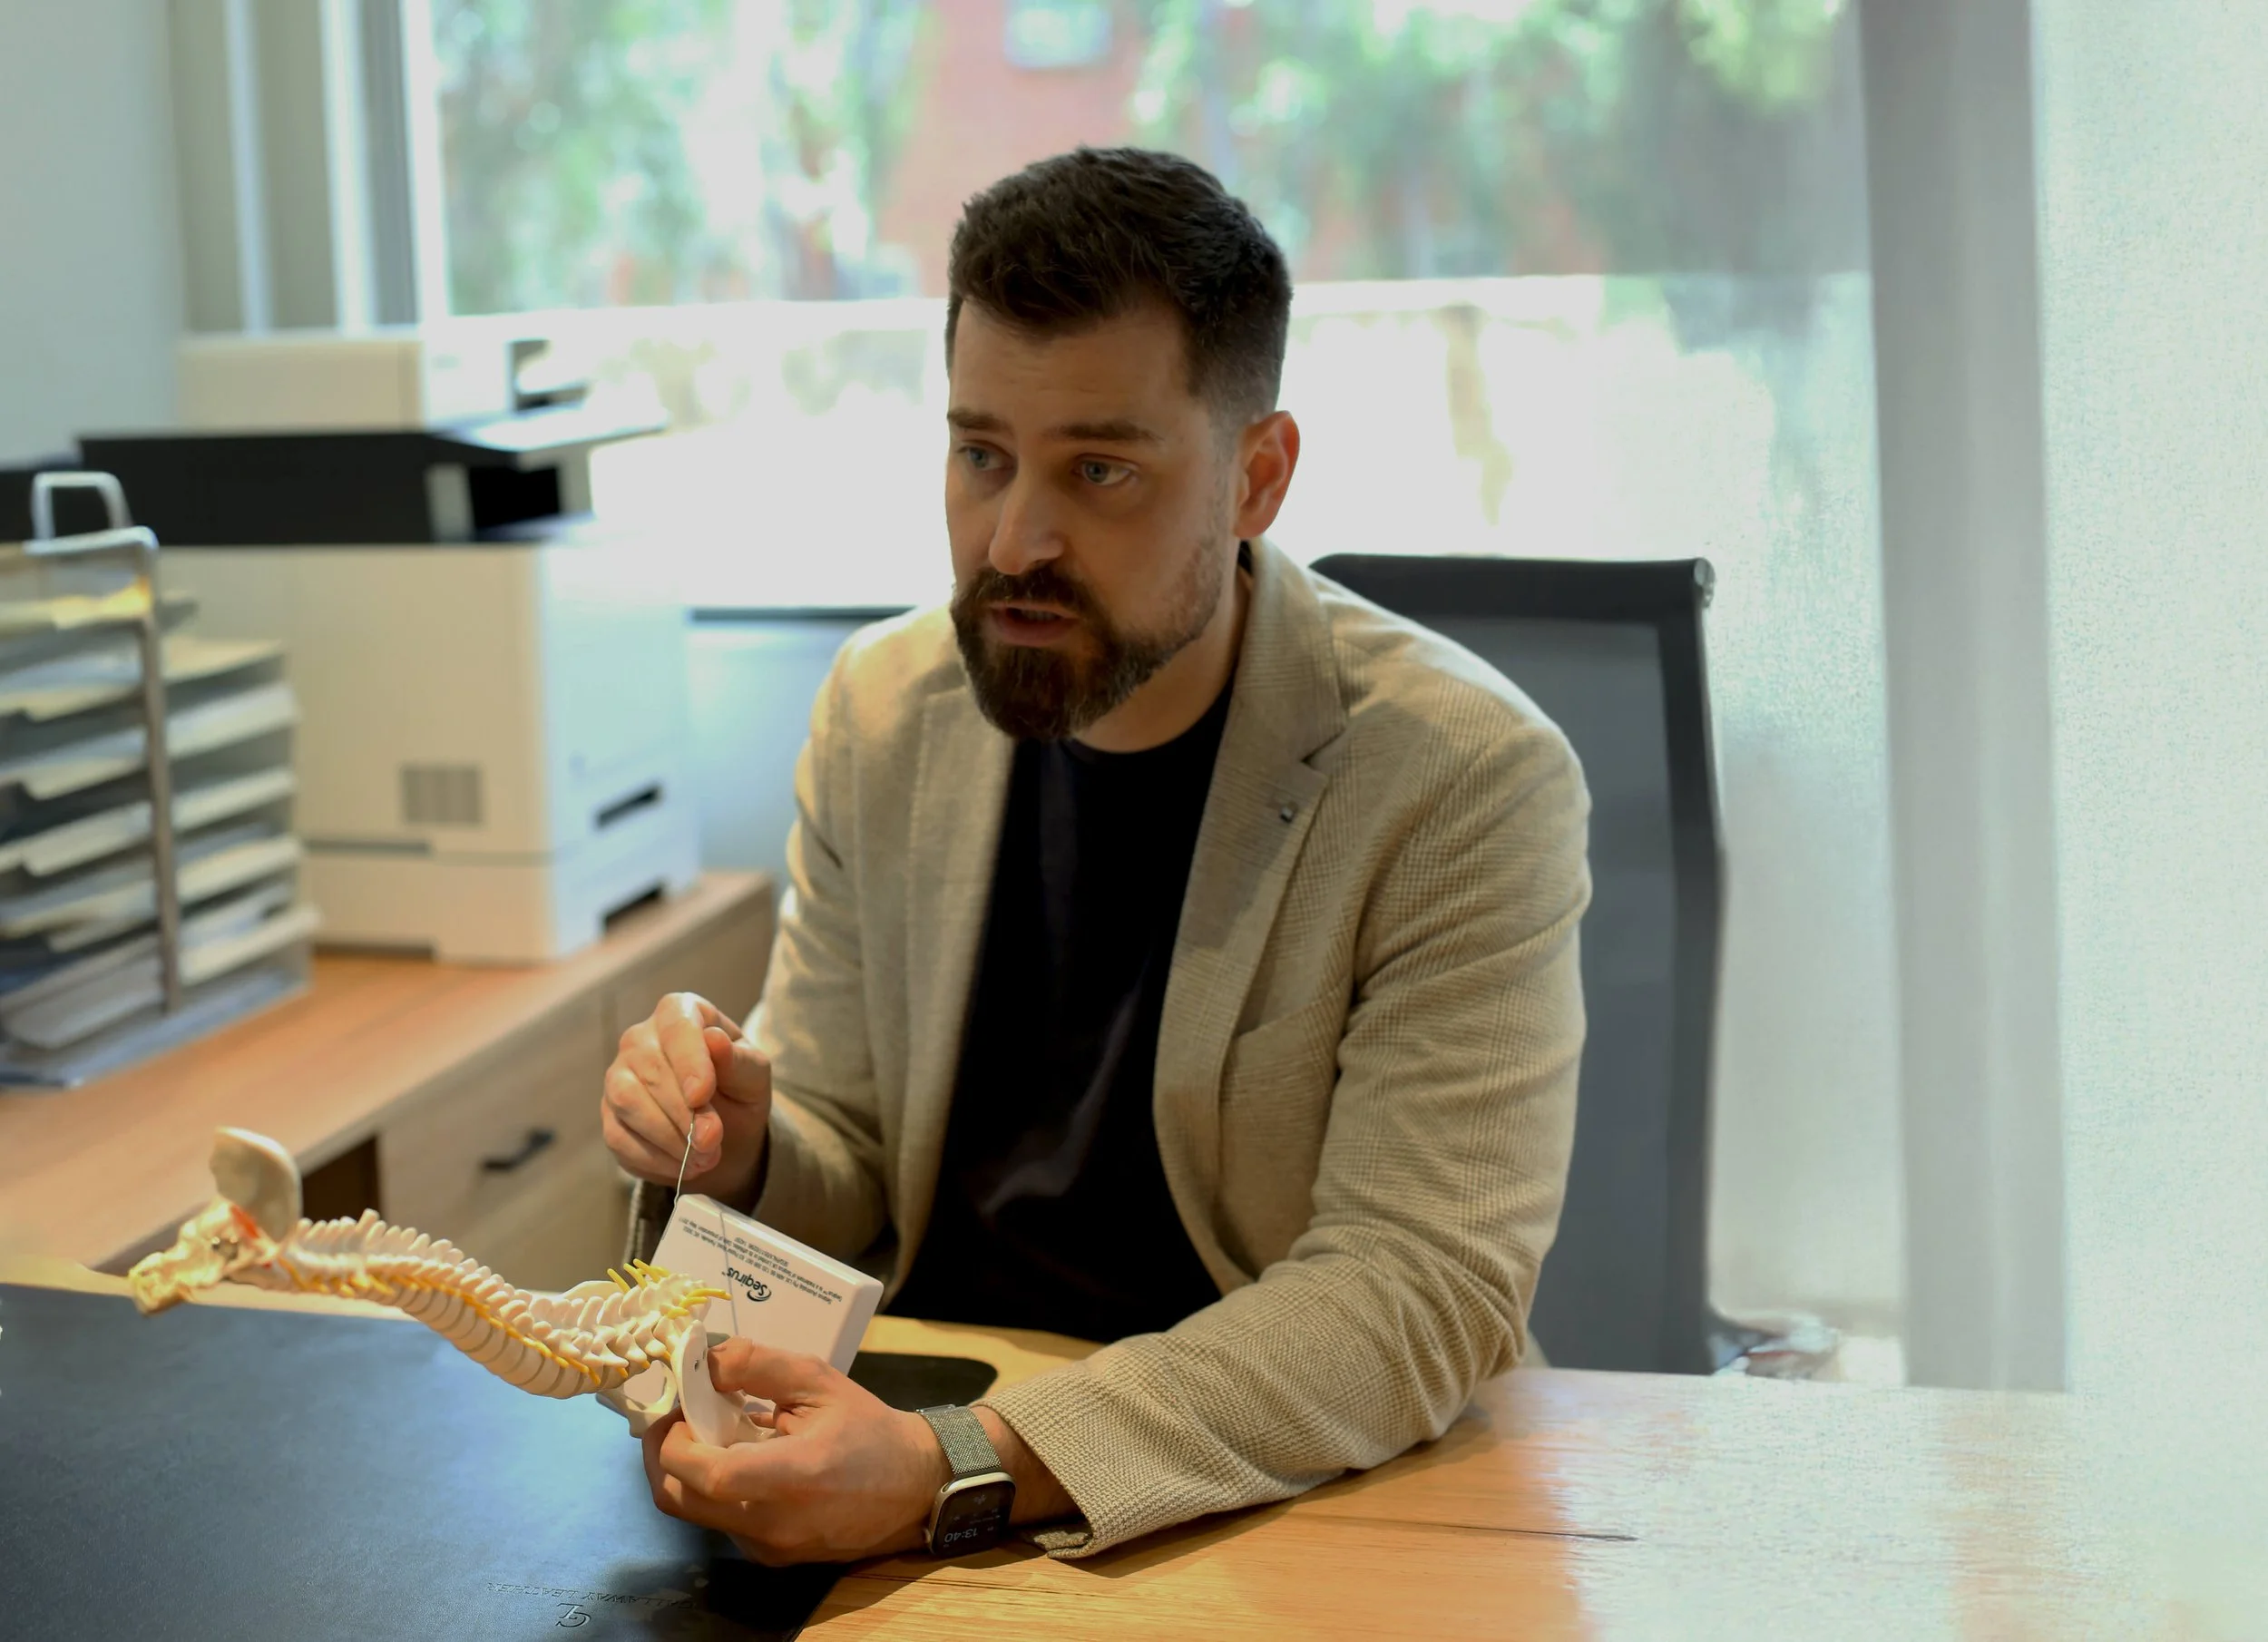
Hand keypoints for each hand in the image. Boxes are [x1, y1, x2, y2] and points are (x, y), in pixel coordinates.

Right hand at [601, 992, 770, 1201]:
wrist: (726, 1133)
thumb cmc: (739, 1090)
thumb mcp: (753, 1075)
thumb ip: (738, 1060)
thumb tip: (714, 1040)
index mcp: (680, 1013)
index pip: (677, 1027)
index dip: (689, 1061)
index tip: (703, 1095)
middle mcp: (640, 1039)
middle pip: (650, 1069)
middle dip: (683, 1112)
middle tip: (711, 1141)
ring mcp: (618, 1077)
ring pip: (627, 1101)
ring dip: (667, 1136)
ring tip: (703, 1157)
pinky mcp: (610, 1117)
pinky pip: (619, 1137)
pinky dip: (654, 1158)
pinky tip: (683, 1166)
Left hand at [642, 1339, 944, 1564]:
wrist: (913, 1488)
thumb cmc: (867, 1429)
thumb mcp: (819, 1380)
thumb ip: (757, 1364)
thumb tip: (702, 1360)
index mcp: (794, 1476)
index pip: (709, 1473)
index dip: (675, 1441)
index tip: (678, 1408)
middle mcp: (774, 1523)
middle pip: (679, 1500)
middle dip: (664, 1456)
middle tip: (679, 1419)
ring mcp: (769, 1547)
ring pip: (695, 1514)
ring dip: (688, 1472)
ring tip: (714, 1435)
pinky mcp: (769, 1558)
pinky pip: (720, 1523)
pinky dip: (714, 1491)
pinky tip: (742, 1461)